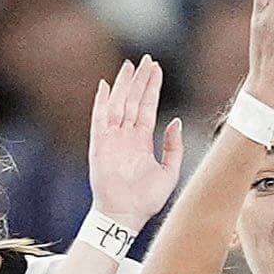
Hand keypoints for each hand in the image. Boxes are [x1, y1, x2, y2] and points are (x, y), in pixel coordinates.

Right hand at [87, 56, 184, 228]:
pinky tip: (103, 86)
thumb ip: (174, 147)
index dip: (152, 87)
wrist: (126, 215)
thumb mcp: (169, 171)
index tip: (157, 68)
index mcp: (141, 140)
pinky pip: (99, 119)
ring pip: (118, 104)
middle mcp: (126, 136)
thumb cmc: (146, 199)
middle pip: (133, 100)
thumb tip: (175, 120)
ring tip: (130, 65)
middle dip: (140, 79)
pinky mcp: (99, 145)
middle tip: (146, 58)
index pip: (147, 106)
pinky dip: (100, 102)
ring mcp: (112, 139)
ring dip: (123, 85)